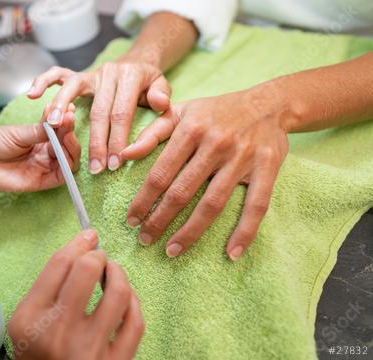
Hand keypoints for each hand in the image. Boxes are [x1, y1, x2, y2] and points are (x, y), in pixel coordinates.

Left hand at [0, 104, 79, 191]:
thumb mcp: (18, 132)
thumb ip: (40, 130)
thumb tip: (61, 119)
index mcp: (38, 139)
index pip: (59, 131)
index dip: (66, 121)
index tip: (69, 109)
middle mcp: (42, 154)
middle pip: (66, 146)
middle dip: (69, 131)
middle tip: (68, 119)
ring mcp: (42, 168)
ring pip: (68, 161)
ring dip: (72, 147)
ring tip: (67, 133)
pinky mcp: (39, 182)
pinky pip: (60, 177)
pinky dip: (67, 165)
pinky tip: (65, 151)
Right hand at [8, 229, 144, 359]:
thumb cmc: (39, 354)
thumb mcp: (26, 321)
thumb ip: (48, 285)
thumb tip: (84, 246)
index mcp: (31, 319)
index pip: (59, 264)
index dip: (78, 242)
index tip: (88, 236)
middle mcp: (59, 333)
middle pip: (87, 270)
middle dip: (98, 255)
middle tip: (99, 258)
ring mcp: (89, 351)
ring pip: (119, 292)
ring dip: (120, 274)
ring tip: (114, 274)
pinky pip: (136, 321)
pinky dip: (135, 302)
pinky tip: (126, 299)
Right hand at [27, 60, 170, 173]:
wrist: (138, 63)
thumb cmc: (150, 85)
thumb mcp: (163, 88)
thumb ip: (162, 97)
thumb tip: (160, 104)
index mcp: (131, 76)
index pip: (122, 112)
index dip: (117, 139)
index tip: (115, 164)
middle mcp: (109, 72)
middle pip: (99, 109)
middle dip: (96, 141)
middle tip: (95, 167)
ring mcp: (92, 73)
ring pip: (73, 90)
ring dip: (62, 110)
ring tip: (54, 130)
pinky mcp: (79, 74)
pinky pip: (57, 74)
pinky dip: (43, 81)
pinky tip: (33, 95)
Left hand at [121, 88, 289, 259]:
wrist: (267, 104)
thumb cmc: (215, 111)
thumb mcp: (181, 112)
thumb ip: (152, 133)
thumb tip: (123, 155)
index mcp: (191, 129)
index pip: (160, 172)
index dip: (143, 199)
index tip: (131, 220)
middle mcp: (215, 143)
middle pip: (182, 191)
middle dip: (160, 219)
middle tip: (145, 240)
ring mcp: (242, 158)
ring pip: (213, 203)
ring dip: (191, 231)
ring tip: (172, 250)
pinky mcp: (267, 169)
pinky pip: (256, 206)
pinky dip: (244, 232)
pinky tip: (231, 253)